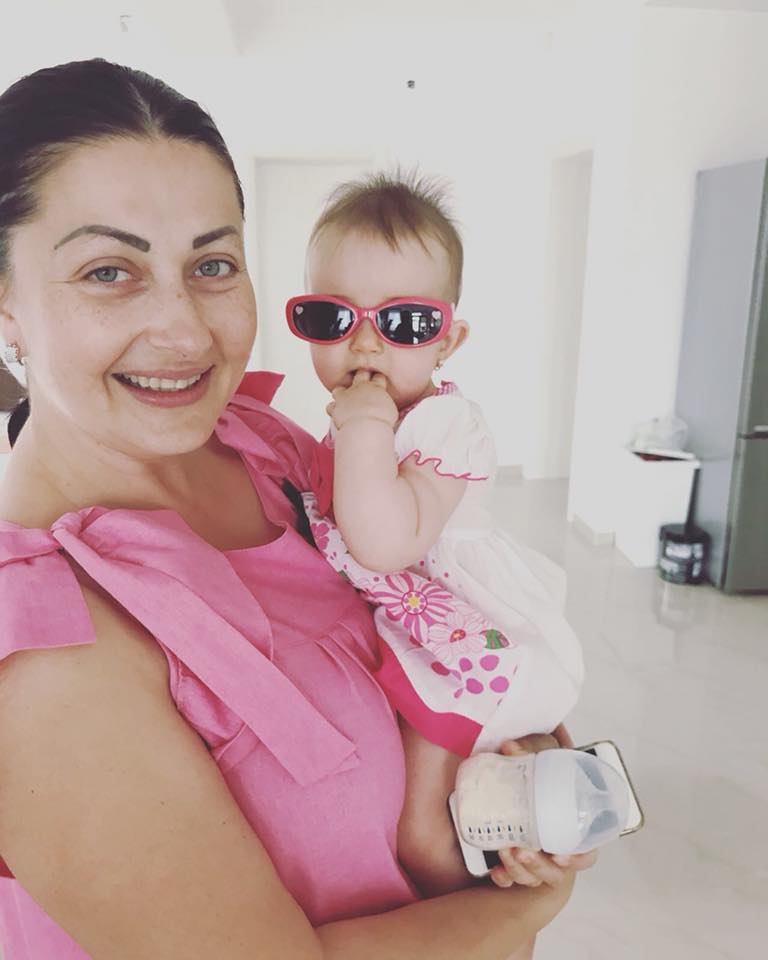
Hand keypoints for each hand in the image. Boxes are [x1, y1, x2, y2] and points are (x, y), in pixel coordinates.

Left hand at [327, 370, 397, 429]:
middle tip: (363, 386)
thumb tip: (385, 407)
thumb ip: (386, 404)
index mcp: (376, 387)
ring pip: (339, 389)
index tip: (378, 383)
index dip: (378, 379)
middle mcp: (360, 387)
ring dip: (341, 394)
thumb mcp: (391, 411)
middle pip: (360, 374)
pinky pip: (330, 406)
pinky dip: (333, 410)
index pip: (378, 377)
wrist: (367, 426)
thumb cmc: (381, 421)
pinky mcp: (336, 406)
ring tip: (346, 401)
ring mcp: (346, 396)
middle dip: (361, 377)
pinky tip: (337, 414)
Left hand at [487, 732, 597, 890]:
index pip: (585, 851)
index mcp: (568, 826)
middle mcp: (552, 847)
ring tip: (506, 850)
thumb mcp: (535, 756)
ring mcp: (532, 858)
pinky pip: (510, 881)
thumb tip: (509, 747)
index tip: (561, 856)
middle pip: (557, 872)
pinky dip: (504, 878)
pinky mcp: (511, 864)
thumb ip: (528, 748)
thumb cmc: (529, 773)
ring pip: (533, 878)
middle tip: (524, 851)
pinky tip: (495, 870)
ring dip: (521, 869)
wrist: (498, 782)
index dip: (579, 858)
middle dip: (541, 867)